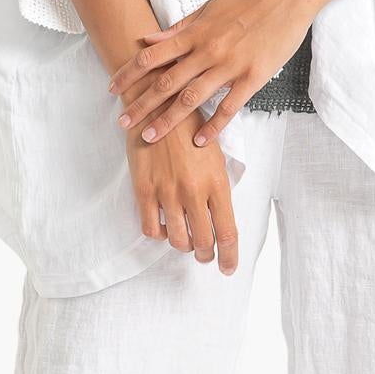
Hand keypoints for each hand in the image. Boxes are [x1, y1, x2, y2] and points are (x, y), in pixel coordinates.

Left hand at [108, 0, 317, 145]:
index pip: (152, 56)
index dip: (129, 74)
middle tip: (122, 123)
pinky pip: (229, 108)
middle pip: (166, 82)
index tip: (113, 89)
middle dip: (141, 104)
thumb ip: (179, 28)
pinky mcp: (252, 78)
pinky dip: (213, 126)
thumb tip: (148, 39)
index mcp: (194, 33)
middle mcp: (207, 51)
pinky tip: (200, 142)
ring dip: (169, 120)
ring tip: (150, 137)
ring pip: (192, 98)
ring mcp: (229, 66)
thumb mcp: (208, 8)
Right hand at [126, 109, 239, 272]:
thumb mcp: (216, 155)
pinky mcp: (145, 190)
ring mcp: (167, 192)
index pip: (227, 233)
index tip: (228, 268)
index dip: (229, 257)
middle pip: (203, 242)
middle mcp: (194, 192)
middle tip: (206, 254)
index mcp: (217, 183)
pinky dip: (160, 234)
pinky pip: (151, 228)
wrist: (158, 104)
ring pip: (178, 240)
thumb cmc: (191, 127)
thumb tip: (220, 217)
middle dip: (207, 255)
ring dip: (184, 246)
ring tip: (186, 241)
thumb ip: (219, 187)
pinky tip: (164, 226)